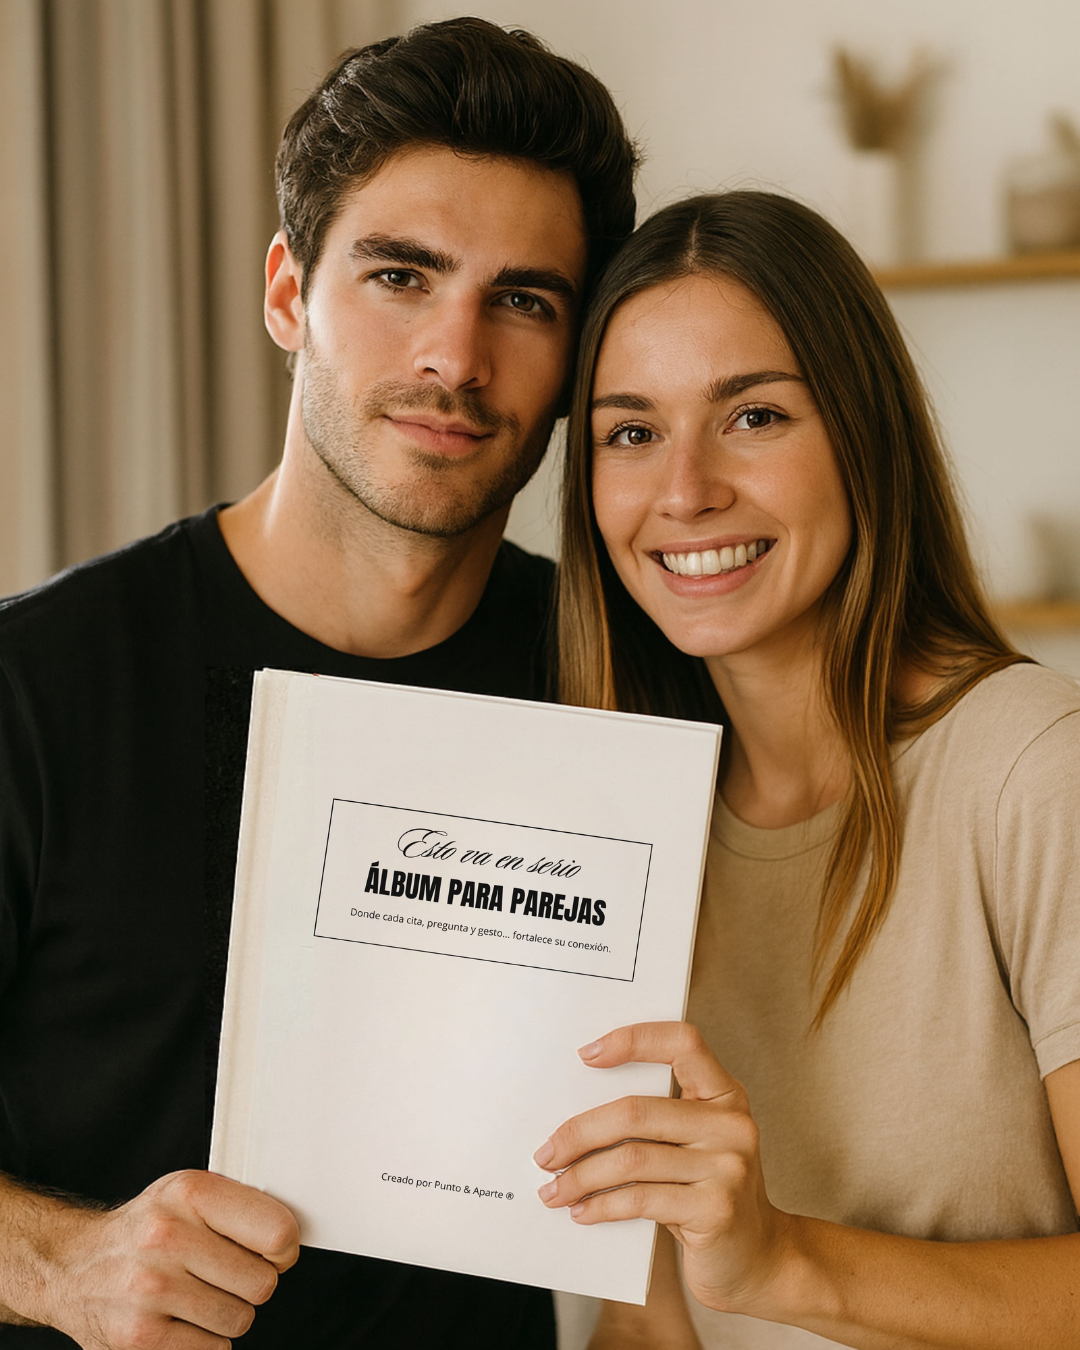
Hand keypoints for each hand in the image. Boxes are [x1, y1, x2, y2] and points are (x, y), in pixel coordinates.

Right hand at [32, 1170, 299, 1347]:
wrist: (72, 1267)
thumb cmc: (146, 1229)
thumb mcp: (187, 1196)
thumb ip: (239, 1208)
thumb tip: (292, 1238)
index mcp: (188, 1194)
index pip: (277, 1231)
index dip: (284, 1248)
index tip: (273, 1252)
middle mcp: (167, 1238)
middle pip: (263, 1283)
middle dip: (253, 1284)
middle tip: (227, 1275)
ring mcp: (150, 1290)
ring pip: (240, 1320)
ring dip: (228, 1314)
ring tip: (198, 1296)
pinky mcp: (138, 1338)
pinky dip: (205, 1342)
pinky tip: (180, 1320)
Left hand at [534, 1022, 791, 1317]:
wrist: (758, 1261)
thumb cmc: (707, 1194)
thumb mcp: (693, 1147)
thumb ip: (656, 1122)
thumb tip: (574, 1117)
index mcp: (726, 1094)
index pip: (682, 1042)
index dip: (633, 1040)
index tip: (585, 1054)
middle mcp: (732, 1124)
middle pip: (637, 1110)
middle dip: (579, 1132)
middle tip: (546, 1152)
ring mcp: (729, 1167)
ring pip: (632, 1158)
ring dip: (581, 1176)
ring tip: (554, 1189)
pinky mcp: (717, 1210)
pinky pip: (641, 1199)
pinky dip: (602, 1206)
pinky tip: (582, 1212)